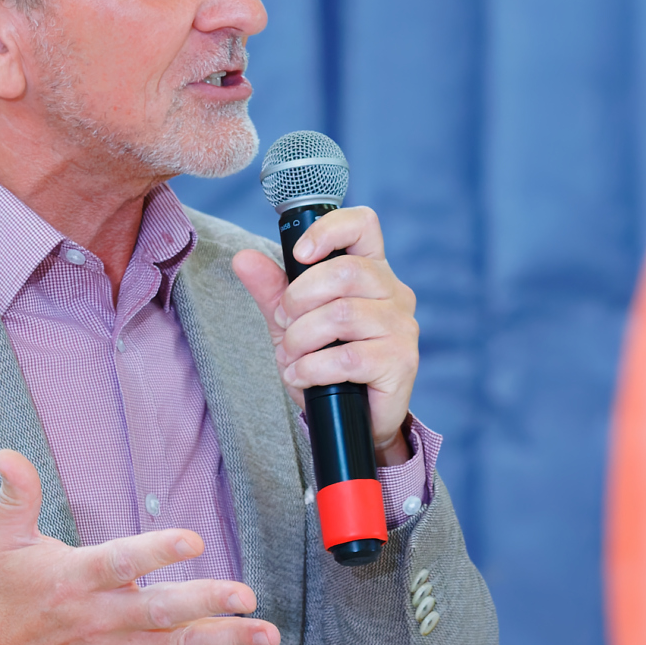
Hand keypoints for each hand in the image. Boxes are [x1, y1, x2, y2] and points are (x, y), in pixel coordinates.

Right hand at [0, 450, 280, 644]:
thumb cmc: (0, 593)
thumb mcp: (1, 540)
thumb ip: (16, 495)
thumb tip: (7, 454)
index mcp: (73, 579)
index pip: (120, 563)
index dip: (157, 552)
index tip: (193, 541)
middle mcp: (98, 617)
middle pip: (159, 611)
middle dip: (207, 603)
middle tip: (246, 595)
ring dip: (224, 639)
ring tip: (266, 632)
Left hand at [231, 207, 419, 462]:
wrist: (351, 419)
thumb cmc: (327, 362)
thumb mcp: (292, 321)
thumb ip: (272, 290)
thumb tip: (243, 258)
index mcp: (371, 270)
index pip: (363, 225)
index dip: (329, 229)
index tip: (299, 253)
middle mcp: (394, 292)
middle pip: (347, 271)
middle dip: (300, 298)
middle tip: (284, 321)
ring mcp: (402, 327)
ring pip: (343, 315)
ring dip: (302, 338)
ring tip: (292, 356)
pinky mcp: (401, 362)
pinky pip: (348, 358)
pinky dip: (313, 368)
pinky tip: (301, 376)